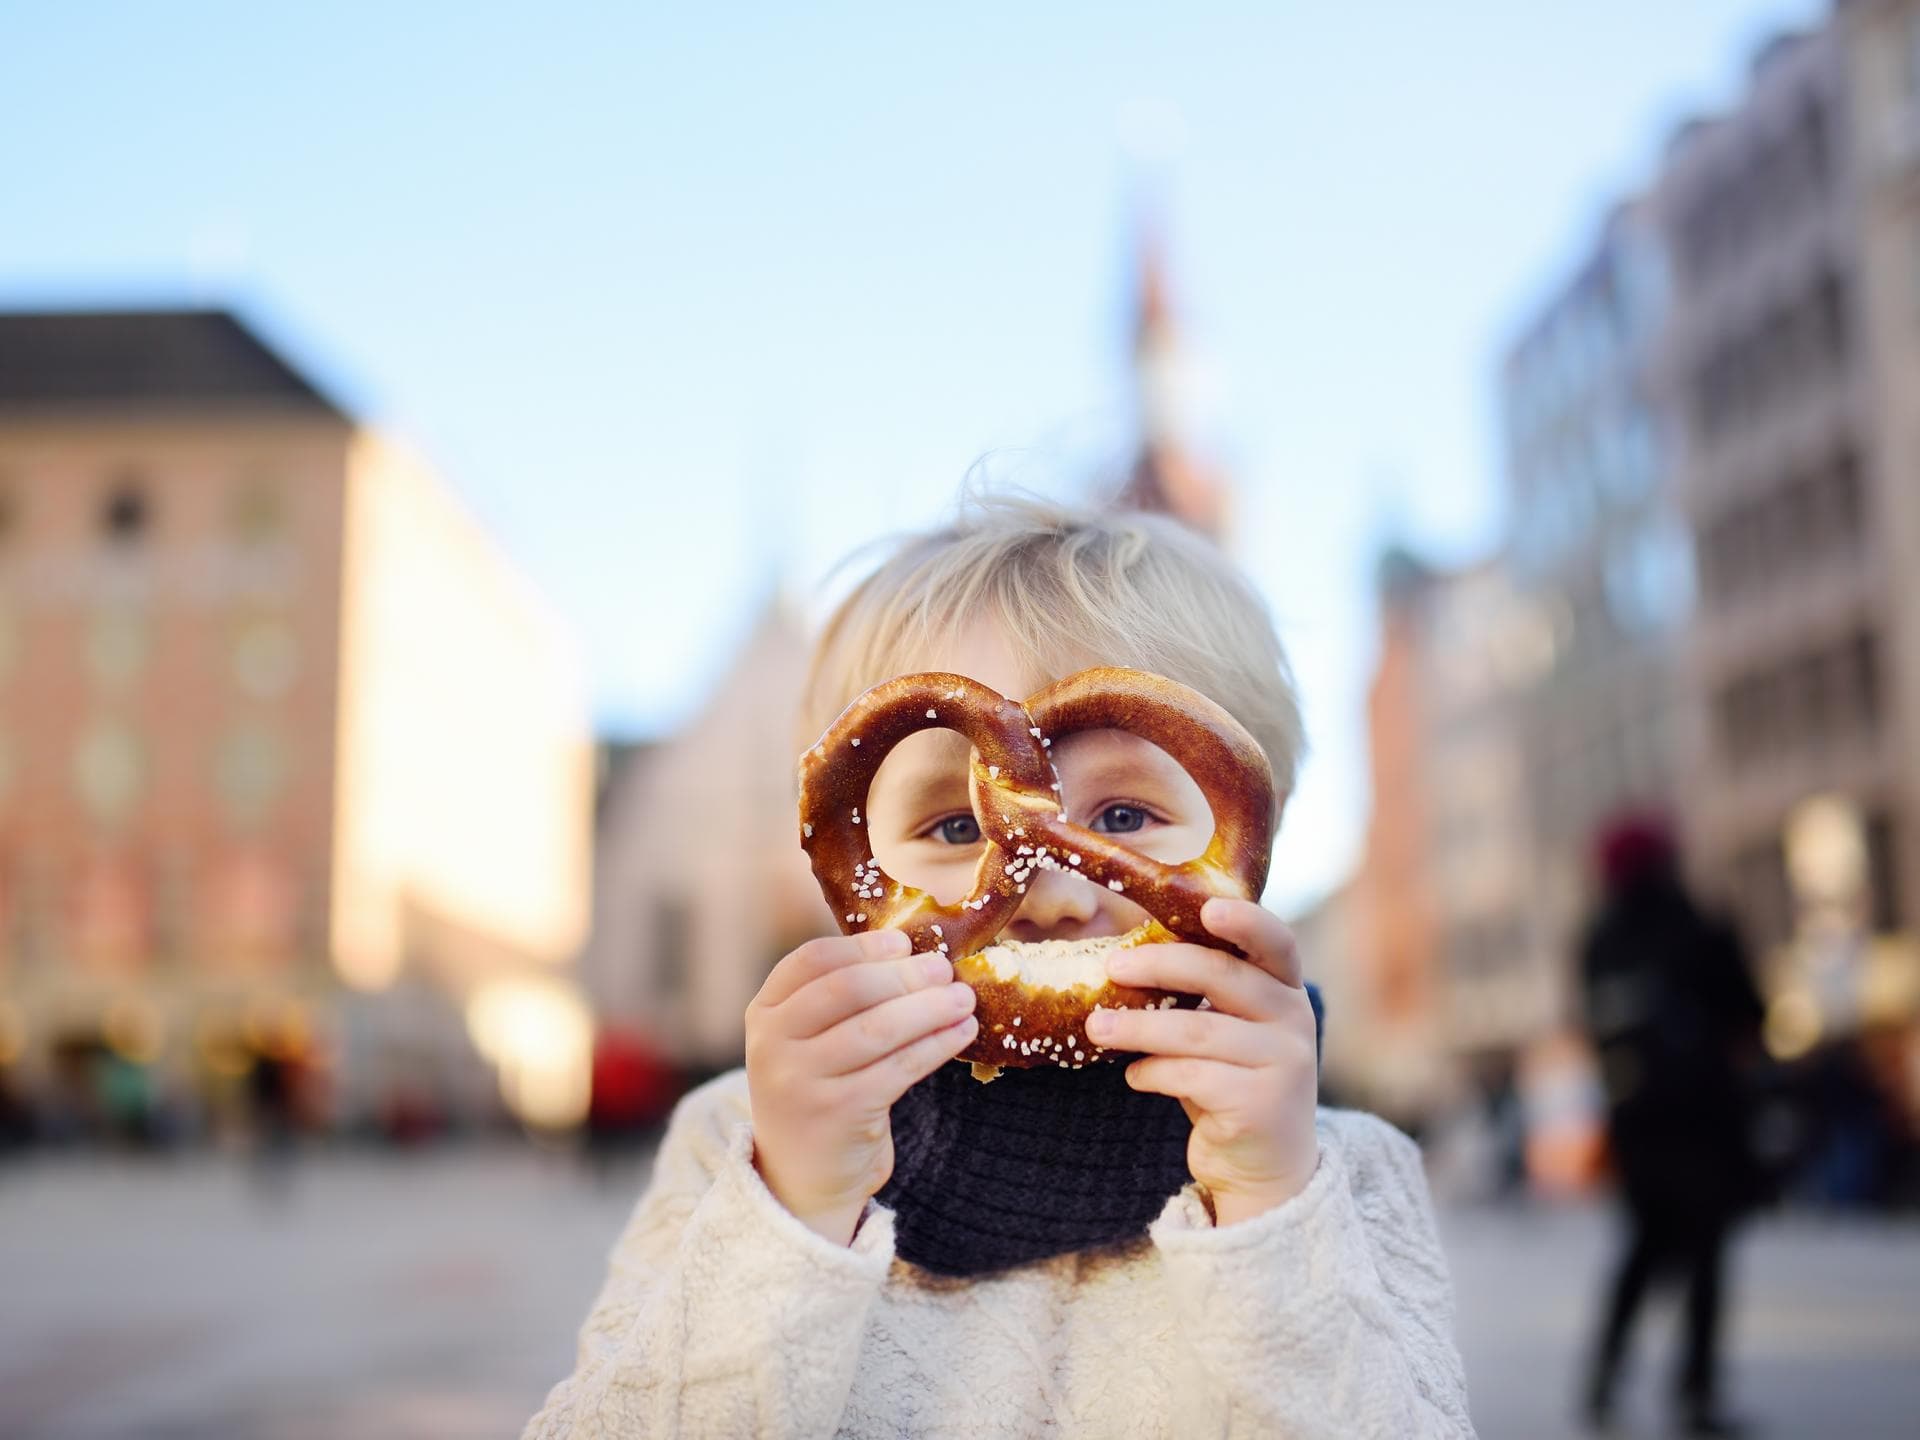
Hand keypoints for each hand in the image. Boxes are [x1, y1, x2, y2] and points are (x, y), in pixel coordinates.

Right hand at [746, 929, 977, 1244]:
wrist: (802, 1177)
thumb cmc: (819, 1091)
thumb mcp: (807, 1042)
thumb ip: (840, 1000)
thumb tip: (916, 954)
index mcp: (764, 1013)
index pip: (812, 960)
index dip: (863, 947)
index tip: (903, 942)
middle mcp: (773, 1044)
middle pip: (848, 989)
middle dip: (904, 975)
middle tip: (944, 969)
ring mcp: (801, 1082)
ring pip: (878, 1029)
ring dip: (930, 1008)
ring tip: (964, 1000)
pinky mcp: (838, 1113)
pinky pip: (899, 1068)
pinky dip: (937, 1045)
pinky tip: (961, 1033)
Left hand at [1085, 898, 1318, 1226]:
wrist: (1266, 1169)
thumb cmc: (1231, 1083)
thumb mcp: (1227, 1032)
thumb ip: (1202, 998)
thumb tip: (1126, 962)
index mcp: (1287, 990)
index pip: (1276, 942)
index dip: (1245, 921)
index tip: (1207, 908)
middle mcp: (1295, 1020)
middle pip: (1223, 977)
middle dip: (1161, 966)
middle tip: (1112, 967)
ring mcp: (1284, 1063)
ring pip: (1197, 1030)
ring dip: (1138, 1027)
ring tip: (1098, 1028)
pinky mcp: (1260, 1105)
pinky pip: (1190, 1076)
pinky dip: (1152, 1072)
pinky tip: (1134, 1076)